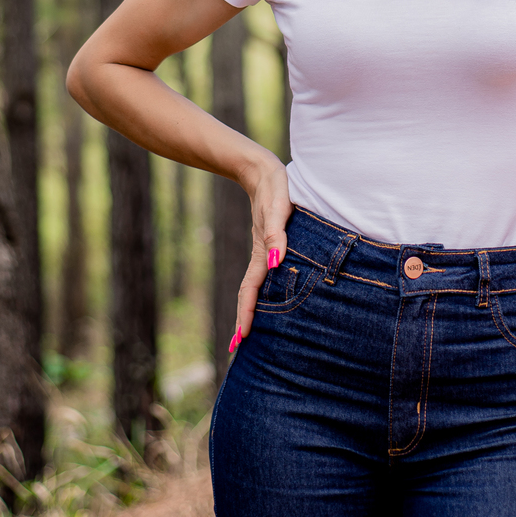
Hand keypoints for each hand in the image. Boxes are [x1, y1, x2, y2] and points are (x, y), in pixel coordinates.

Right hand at [231, 151, 292, 345]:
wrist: (262, 169)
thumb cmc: (274, 186)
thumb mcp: (277, 207)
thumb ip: (276, 233)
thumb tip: (277, 262)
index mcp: (262, 252)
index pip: (249, 290)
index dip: (246, 314)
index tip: (240, 339)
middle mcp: (262, 255)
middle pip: (249, 294)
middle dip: (244, 319)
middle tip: (238, 347)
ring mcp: (265, 250)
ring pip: (257, 285)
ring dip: (252, 307)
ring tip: (250, 329)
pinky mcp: (270, 243)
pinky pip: (264, 273)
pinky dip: (263, 290)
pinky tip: (269, 295)